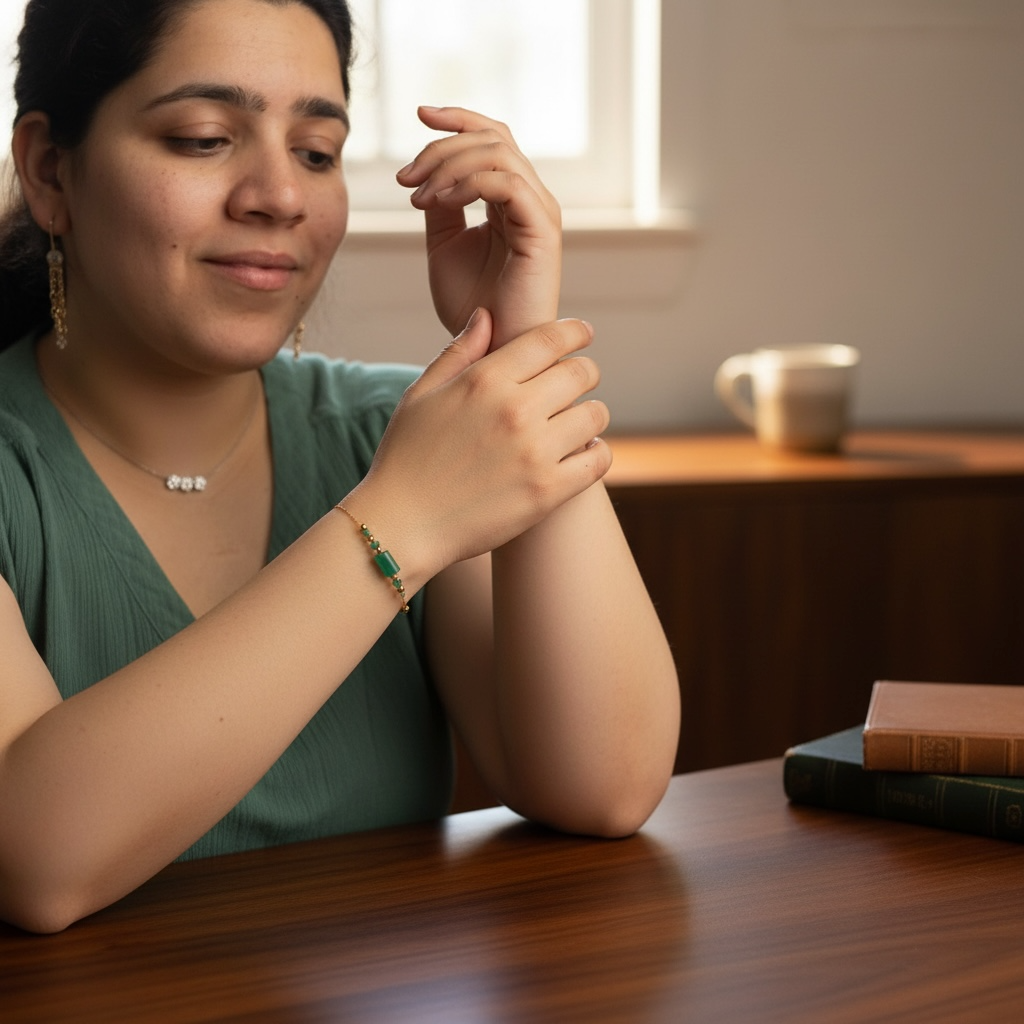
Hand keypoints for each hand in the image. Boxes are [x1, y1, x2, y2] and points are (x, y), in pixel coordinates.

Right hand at [349, 310, 609, 576]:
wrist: (401, 525)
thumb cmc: (406, 458)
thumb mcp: (421, 395)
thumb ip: (459, 352)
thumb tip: (487, 314)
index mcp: (484, 380)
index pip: (550, 339)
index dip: (575, 331)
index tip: (584, 334)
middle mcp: (515, 410)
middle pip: (581, 373)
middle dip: (584, 374)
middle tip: (578, 385)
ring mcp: (534, 452)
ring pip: (595, 414)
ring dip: (590, 415)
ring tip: (575, 424)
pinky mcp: (548, 491)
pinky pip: (598, 459)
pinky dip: (595, 453)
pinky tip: (579, 454)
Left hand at [397, 107, 561, 349]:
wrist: (489, 351)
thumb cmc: (470, 308)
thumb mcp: (444, 244)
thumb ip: (441, 204)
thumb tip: (426, 170)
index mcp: (512, 200)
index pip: (493, 137)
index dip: (458, 118)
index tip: (419, 115)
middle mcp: (532, 199)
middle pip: (492, 138)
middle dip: (441, 147)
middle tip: (404, 177)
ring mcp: (540, 212)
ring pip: (498, 153)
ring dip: (448, 165)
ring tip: (419, 195)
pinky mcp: (543, 229)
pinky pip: (507, 183)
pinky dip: (467, 183)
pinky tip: (440, 203)